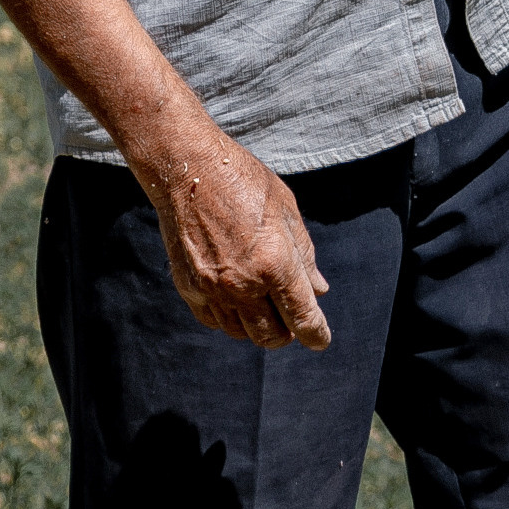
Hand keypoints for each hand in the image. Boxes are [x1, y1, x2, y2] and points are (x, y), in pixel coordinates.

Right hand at [148, 123, 331, 349]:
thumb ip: (304, 254)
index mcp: (275, 262)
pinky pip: (215, 321)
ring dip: (257, 325)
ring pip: (241, 333)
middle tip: (290, 317)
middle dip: (286, 333)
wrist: (188, 168)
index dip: (316, 334)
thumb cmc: (243, 180)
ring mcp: (213, 290)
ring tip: (263, 303)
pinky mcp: (190, 289)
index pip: (302, 318)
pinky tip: (236, 297)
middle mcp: (243, 284)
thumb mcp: (286, 208)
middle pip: (271, 336)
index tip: (321, 339)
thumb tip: (319, 290)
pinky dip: (230, 317)